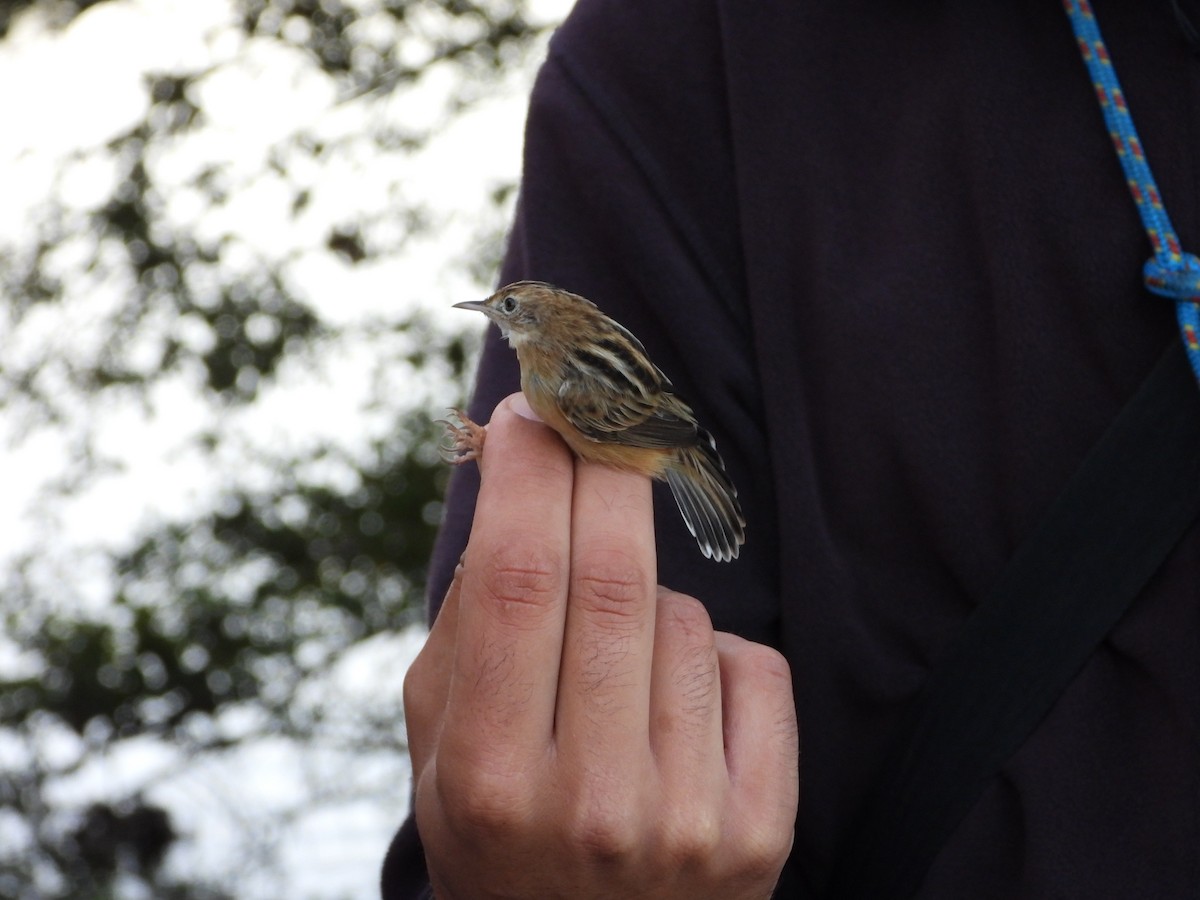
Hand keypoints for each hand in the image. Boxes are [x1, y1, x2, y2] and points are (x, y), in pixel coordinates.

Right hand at [404, 394, 798, 898]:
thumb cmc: (501, 834)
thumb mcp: (438, 751)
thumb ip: (463, 632)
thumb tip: (518, 495)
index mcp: (487, 775)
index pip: (519, 580)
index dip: (528, 476)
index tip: (529, 413)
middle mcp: (588, 801)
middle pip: (616, 578)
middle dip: (607, 472)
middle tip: (597, 425)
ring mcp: (684, 819)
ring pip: (684, 616)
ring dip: (650, 596)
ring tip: (615, 654)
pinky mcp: (761, 829)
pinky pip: (750, 664)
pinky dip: (712, 652)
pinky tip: (676, 699)